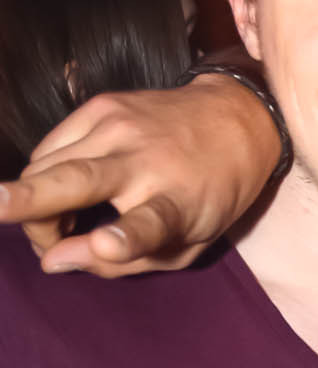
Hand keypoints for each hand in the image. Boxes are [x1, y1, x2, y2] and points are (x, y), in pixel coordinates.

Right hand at [0, 76, 279, 276]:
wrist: (236, 120)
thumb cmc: (210, 198)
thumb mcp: (187, 246)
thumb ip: (124, 262)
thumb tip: (54, 260)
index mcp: (177, 204)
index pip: (149, 224)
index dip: (125, 240)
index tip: (104, 244)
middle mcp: (144, 160)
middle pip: (76, 180)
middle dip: (31, 199)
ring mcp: (117, 126)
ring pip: (46, 165)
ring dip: (34, 204)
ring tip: (53, 228)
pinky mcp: (99, 105)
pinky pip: (49, 146)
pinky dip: (42, 174)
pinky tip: (58, 196)